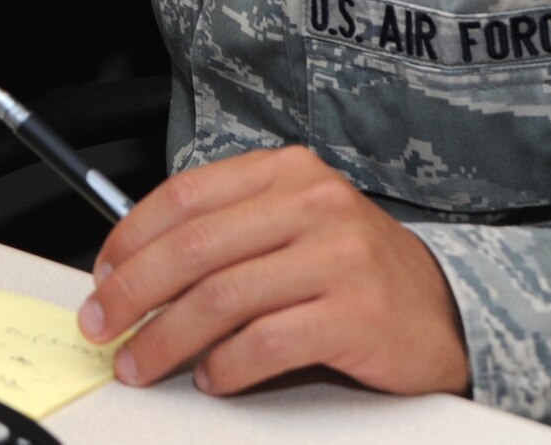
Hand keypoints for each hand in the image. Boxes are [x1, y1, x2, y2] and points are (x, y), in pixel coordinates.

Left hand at [76, 145, 469, 397]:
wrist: (447, 310)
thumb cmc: (353, 271)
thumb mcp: (292, 226)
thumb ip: (228, 232)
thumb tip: (136, 267)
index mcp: (286, 172)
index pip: (186, 196)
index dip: (131, 237)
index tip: (102, 274)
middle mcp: (311, 203)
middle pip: (194, 247)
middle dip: (135, 291)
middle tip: (103, 324)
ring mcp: (336, 257)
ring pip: (222, 297)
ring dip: (168, 338)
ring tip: (142, 363)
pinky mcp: (354, 313)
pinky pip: (267, 341)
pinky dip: (227, 366)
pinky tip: (212, 379)